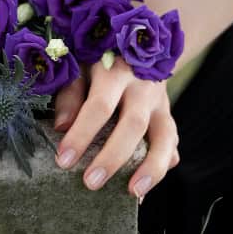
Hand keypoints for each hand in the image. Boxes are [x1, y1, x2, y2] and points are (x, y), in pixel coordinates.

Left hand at [53, 58, 179, 200]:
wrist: (140, 40)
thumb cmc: (98, 58)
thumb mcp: (79, 65)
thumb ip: (70, 94)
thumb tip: (61, 127)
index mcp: (116, 70)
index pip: (99, 106)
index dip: (82, 134)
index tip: (64, 160)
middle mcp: (143, 86)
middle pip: (133, 125)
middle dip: (112, 157)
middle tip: (90, 183)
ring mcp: (161, 102)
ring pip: (164, 136)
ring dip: (151, 167)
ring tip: (134, 193)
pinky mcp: (168, 116)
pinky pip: (172, 143)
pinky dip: (161, 166)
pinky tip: (145, 187)